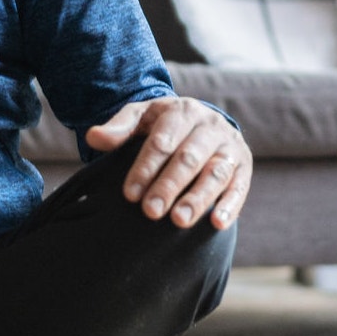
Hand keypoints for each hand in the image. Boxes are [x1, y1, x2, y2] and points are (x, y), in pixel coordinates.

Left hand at [85, 96, 250, 230]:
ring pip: (215, 173)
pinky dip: (230, 205)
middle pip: (189, 158)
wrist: (199, 121)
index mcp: (182, 111)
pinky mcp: (244, 166)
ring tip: (179, 221)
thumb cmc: (162, 124)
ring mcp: (230, 146)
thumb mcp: (139, 118)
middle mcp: (210, 127)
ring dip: (198, 198)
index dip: (145, 168)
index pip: (162, 141)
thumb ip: (118, 128)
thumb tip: (92, 137)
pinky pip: (239, 186)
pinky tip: (216, 224)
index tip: (129, 195)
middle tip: (151, 211)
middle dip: (168, 185)